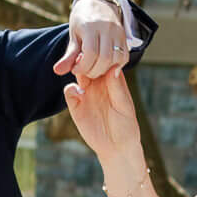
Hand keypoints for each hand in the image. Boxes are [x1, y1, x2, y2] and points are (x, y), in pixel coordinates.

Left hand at [56, 0, 129, 82]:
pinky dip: (116, 66)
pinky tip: (105, 66)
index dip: (82, 66)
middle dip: (93, 71)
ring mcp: (118, 32)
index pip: (90, 52)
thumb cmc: (82, 21)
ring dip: (105, 70)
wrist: (98, 3)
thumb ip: (68, 55)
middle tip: (85, 71)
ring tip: (94, 68)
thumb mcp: (73, 35)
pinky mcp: (124, 37)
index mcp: (90, 26)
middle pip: (104, 58)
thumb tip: (58, 71)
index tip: (75, 69)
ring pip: (116, 58)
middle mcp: (106, 28)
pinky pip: (124, 57)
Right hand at [62, 61, 145, 177]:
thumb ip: (117, 88)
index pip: (105, 61)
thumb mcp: (124, 106)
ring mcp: (86, 93)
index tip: (101, 49)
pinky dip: (71, 89)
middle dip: (85, 59)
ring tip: (79, 71)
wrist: (116, 147)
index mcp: (113, 80)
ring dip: (76, 70)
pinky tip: (77, 92)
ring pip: (77, 75)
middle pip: (89, 64)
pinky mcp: (76, 106)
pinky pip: (70, 92)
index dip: (102, 53)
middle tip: (84, 56)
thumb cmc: (126, 126)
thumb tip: (114, 67)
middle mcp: (98, 84)